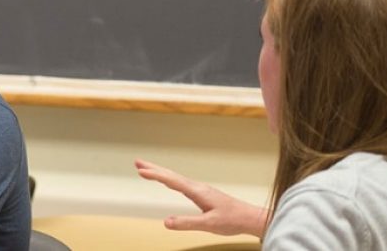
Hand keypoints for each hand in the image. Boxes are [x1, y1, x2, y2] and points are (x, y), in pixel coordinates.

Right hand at [135, 159, 267, 236]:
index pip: (172, 181)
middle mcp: (197, 187)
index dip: (155, 175)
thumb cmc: (232, 220)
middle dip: (154, 168)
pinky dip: (169, 179)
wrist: (249, 218)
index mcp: (197, 191)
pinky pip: (181, 183)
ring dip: (160, 173)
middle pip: (171, 175)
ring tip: (147, 170)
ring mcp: (200, 190)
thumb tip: (166, 222)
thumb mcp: (208, 224)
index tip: (141, 171)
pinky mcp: (202, 194)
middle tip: (137, 162)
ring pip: (175, 178)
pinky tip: (168, 182)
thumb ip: (187, 223)